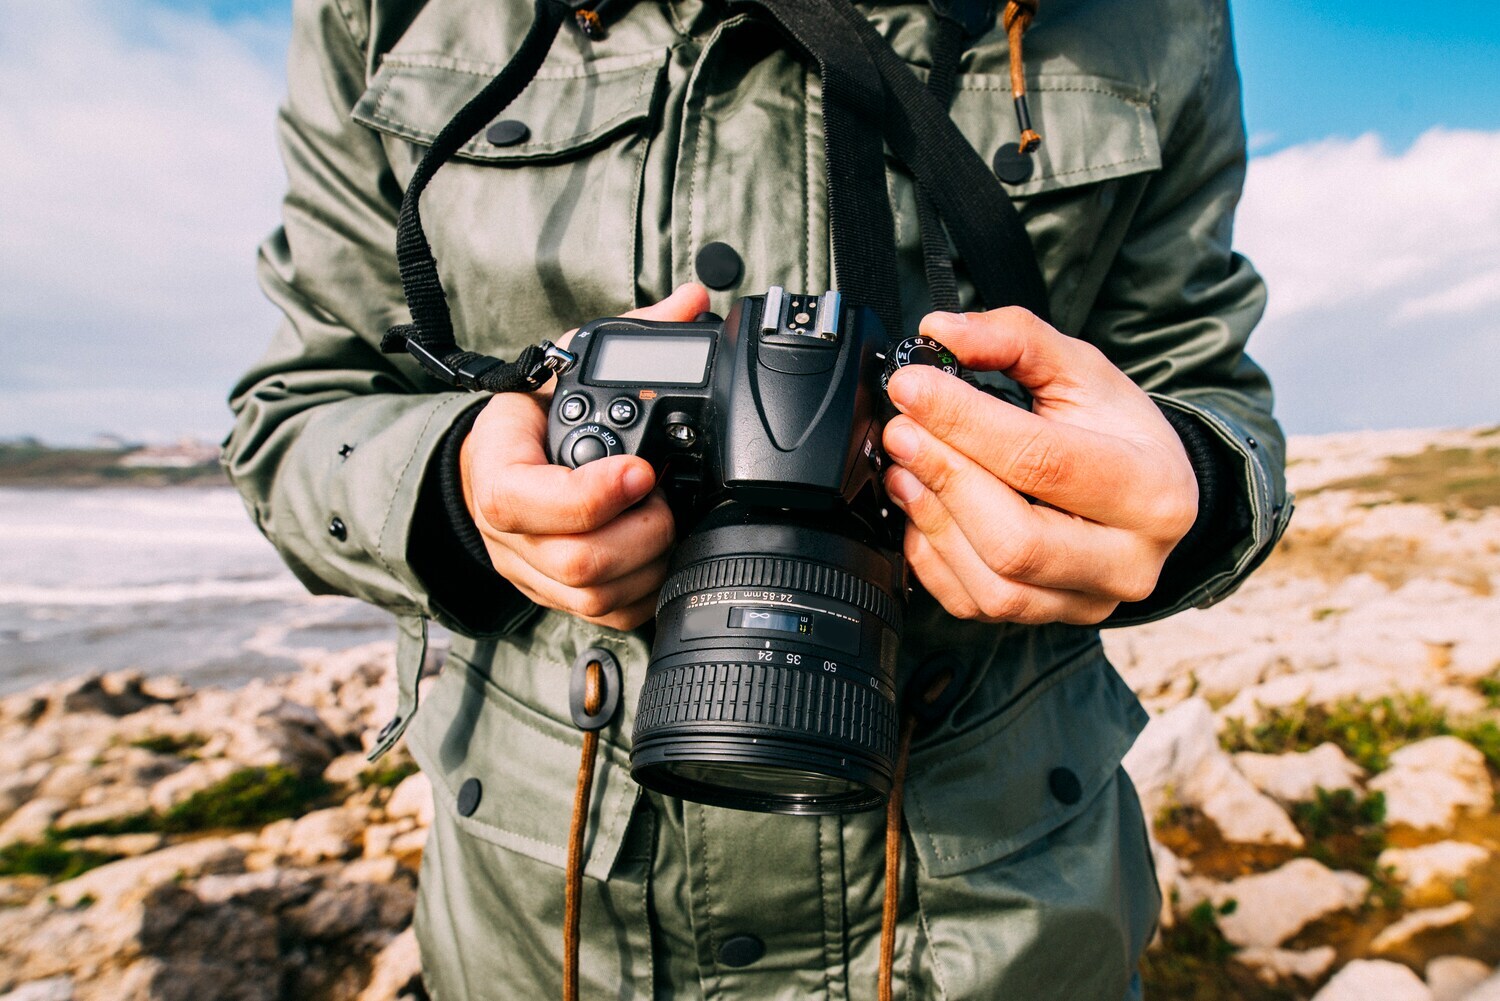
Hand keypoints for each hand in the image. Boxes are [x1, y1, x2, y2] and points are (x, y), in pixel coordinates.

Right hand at [459, 283, 711, 629]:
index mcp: (499, 474)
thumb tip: (692, 300)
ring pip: (593, 596)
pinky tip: (663, 558)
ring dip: (649, 563)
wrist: (493, 467)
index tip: (642, 469)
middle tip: (665, 498)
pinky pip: (605, 617)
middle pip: (576, 560)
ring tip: (669, 522)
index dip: (593, 493)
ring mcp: (533, 572)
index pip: (530, 501)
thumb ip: (631, 335)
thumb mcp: (568, 363)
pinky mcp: (559, 597)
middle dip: (641, 532)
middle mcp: (510, 534)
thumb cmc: (533, 418)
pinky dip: (645, 594)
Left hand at [882, 307, 1197, 624]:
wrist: (1151, 494)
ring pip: (992, 583)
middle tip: (901, 431)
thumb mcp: (1082, 370)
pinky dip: (933, 557)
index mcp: (1150, 489)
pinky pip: (973, 604)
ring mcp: (1088, 600)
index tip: (911, 388)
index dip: (964, 423)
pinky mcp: (1049, 618)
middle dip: (945, 479)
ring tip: (904, 468)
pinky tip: (922, 510)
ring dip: (932, 520)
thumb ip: (1014, 339)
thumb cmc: (1117, 431)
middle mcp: (1128, 560)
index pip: (1042, 461)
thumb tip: (942, 333)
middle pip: (1015, 538)